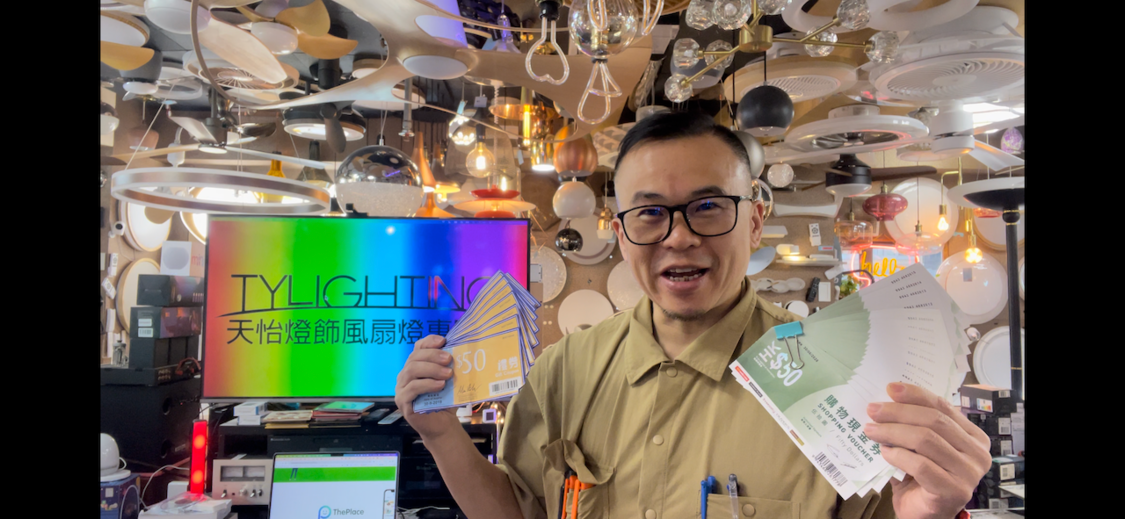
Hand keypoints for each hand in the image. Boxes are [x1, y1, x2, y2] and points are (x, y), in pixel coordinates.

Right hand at [395, 335, 458, 438]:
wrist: (442, 425)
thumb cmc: (445, 401)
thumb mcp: (448, 380)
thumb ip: (448, 367)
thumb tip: (460, 351)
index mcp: (415, 366)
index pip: (418, 347)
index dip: (429, 342)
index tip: (443, 341)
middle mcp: (405, 375)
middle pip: (414, 357)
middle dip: (433, 355)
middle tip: (449, 359)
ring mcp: (401, 388)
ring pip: (411, 371)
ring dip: (432, 369)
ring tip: (448, 374)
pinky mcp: (402, 401)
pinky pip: (412, 388)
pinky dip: (427, 384)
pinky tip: (440, 385)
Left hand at [863, 382, 990, 518]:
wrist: (924, 513)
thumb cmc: (922, 477)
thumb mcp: (922, 446)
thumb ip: (916, 425)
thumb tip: (887, 400)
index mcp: (973, 437)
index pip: (944, 407)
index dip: (916, 395)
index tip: (890, 388)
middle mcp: (977, 453)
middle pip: (934, 421)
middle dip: (899, 412)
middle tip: (873, 410)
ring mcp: (968, 473)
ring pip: (926, 440)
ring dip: (893, 432)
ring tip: (871, 430)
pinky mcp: (954, 490)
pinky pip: (921, 465)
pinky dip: (898, 455)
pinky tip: (884, 452)